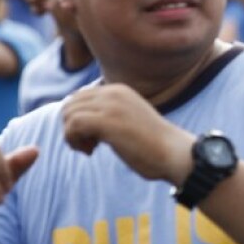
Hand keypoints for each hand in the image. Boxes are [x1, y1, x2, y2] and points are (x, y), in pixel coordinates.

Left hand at [61, 84, 194, 183]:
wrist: (175, 154)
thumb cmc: (155, 145)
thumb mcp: (130, 120)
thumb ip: (109, 114)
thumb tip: (79, 122)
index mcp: (119, 90)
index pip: (79, 97)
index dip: (79, 120)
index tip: (93, 138)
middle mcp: (113, 92)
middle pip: (70, 104)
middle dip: (72, 127)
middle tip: (89, 144)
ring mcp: (110, 105)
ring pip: (68, 114)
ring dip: (72, 135)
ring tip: (90, 148)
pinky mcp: (106, 121)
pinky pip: (72, 126)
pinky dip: (74, 141)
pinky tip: (90, 151)